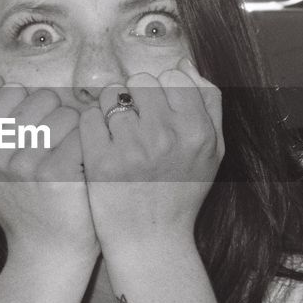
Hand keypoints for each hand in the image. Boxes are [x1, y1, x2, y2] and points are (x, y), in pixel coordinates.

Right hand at [0, 74, 97, 262]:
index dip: (32, 107)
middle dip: (57, 116)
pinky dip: (91, 148)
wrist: (46, 253)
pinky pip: (83, 134)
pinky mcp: (56, 174)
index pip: (10, 90)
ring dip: (78, 133)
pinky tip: (84, 170)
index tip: (34, 134)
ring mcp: (23, 164)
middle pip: (42, 97)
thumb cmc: (23, 205)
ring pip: (66, 114)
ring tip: (71, 162)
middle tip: (57, 151)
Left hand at [79, 58, 223, 250]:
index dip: (162, 88)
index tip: (158, 108)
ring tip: (117, 131)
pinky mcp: (101, 161)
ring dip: (111, 108)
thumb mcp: (212, 151)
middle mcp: (166, 136)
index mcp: (197, 131)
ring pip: (111, 95)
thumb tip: (184, 63)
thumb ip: (208, 104)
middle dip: (135, 95)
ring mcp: (131, 148)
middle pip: (140, 81)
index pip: (173, 76)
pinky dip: (92, 126)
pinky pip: (89, 117)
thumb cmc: (181, 192)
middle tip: (135, 119)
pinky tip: (100, 144)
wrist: (151, 240)